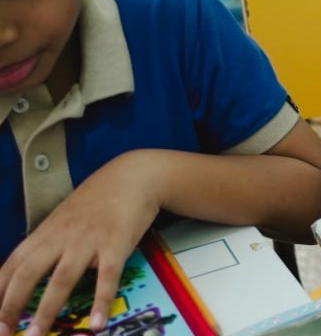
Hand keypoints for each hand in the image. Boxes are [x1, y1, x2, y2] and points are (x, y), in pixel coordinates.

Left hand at [0, 151, 161, 335]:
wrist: (133, 176)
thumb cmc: (98, 200)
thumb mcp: (63, 219)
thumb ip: (47, 244)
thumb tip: (27, 275)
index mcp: (45, 233)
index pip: (11, 266)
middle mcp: (61, 237)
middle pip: (27, 274)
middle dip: (11, 306)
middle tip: (3, 333)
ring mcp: (89, 241)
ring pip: (61, 278)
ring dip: (47, 310)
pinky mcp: (116, 244)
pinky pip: (107, 277)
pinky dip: (101, 301)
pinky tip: (97, 323)